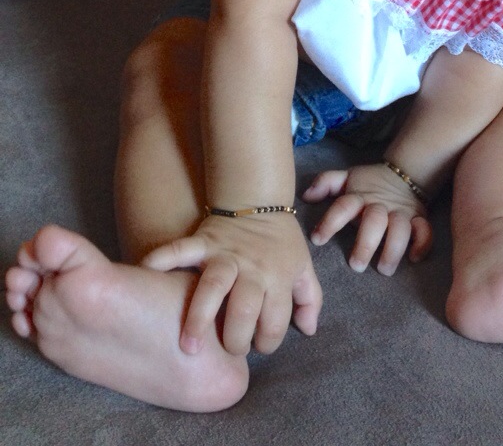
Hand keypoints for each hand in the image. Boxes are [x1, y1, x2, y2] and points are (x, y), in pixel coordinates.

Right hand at [142, 213, 321, 356]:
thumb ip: (310, 299)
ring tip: (188, 346)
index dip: (268, 342)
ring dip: (200, 318)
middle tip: (226, 350)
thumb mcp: (304, 266)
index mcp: (278, 277)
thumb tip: (308, 330)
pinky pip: (182, 250)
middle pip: (245, 309)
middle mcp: (253, 268)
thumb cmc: (281, 240)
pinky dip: (163, 259)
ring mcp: (226, 255)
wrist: (259, 197)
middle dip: (235, 339)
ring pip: (214, 287)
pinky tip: (147, 273)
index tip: (258, 344)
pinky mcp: (204, 241)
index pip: (275, 321)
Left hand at [303, 164, 432, 275]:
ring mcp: (401, 212)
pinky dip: (422, 244)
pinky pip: (425, 231)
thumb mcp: (346, 178)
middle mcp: (380, 205)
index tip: (317, 240)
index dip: (330, 222)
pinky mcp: (419, 218)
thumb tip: (306, 196)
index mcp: (360, 196)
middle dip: (366, 244)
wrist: (402, 174)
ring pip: (401, 229)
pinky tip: (413, 258)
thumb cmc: (368, 184)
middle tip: (355, 266)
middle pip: (375, 221)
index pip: (344, 206)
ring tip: (383, 269)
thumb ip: (326, 183)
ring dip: (393, 249)